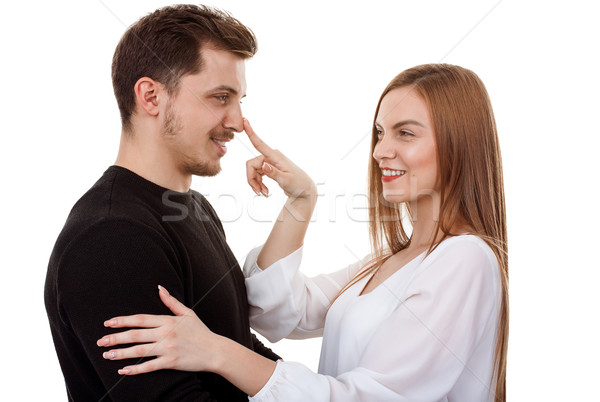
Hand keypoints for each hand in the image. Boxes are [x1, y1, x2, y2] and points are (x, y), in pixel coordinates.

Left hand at [97, 286, 220, 374]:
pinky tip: (123, 371)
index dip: (122, 321)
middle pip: (135, 335)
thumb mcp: (187, 313)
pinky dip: (135, 370)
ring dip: (120, 353)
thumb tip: (159, 288)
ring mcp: (168, 348)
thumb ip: (171, 302)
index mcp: (168, 320)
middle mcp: (166, 333)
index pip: (140, 319)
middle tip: (100, 342)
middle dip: (115, 338)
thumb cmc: (201, 331)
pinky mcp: (171, 362)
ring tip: (107, 355)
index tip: (108, 323)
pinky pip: (149, 366)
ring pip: (139, 351)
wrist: (215, 350)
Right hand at [244, 118, 316, 200]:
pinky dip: (258, 183)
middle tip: (259, 191)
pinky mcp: (269, 168)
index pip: (260, 143)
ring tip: (263, 192)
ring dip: (256, 183)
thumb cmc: (298, 184)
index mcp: (276, 157)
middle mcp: (271, 157)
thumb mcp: (286, 180)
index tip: (245, 121)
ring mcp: (270, 162)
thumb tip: (263, 165)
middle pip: (251, 165)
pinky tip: (264, 190)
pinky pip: (257, 174)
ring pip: (253, 171)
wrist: (304, 190)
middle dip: (252, 179)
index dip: (251, 132)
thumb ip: (273, 173)